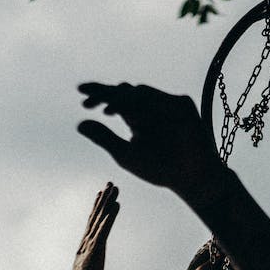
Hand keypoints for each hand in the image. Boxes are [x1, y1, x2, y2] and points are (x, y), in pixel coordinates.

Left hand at [77, 82, 223, 188]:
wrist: (190, 178)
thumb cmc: (159, 169)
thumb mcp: (125, 154)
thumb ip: (104, 138)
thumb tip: (79, 124)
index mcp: (136, 117)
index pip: (115, 100)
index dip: (100, 94)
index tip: (81, 96)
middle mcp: (151, 109)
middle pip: (125, 91)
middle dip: (106, 93)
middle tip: (88, 99)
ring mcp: (167, 105)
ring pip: (139, 91)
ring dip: (122, 100)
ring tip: (108, 112)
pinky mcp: (182, 104)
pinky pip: (159, 97)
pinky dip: (142, 103)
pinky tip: (129, 116)